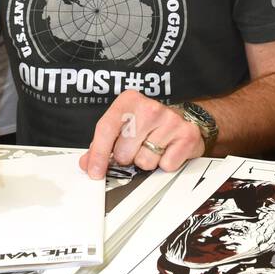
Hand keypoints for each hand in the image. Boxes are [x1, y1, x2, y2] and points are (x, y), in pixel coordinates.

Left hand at [81, 91, 204, 178]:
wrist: (183, 116)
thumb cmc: (148, 123)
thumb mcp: (122, 125)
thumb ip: (102, 144)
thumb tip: (87, 163)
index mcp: (129, 101)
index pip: (107, 129)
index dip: (98, 154)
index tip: (95, 172)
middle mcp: (150, 108)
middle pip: (124, 152)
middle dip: (127, 158)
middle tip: (136, 148)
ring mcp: (170, 120)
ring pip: (145, 161)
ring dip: (147, 160)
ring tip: (154, 147)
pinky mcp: (187, 135)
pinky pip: (166, 166)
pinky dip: (165, 164)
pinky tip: (167, 149)